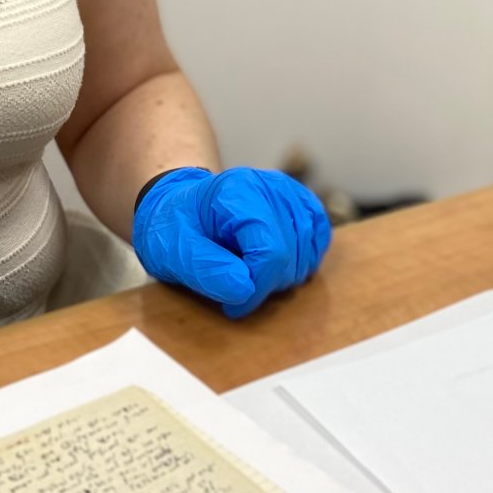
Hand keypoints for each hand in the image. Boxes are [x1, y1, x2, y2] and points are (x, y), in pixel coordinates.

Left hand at [132, 167, 332, 317]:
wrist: (178, 207)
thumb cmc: (174, 228)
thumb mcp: (173, 252)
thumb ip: (207, 270)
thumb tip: (246, 289)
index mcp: (237, 192)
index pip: (270, 251)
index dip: (257, 288)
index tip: (233, 307)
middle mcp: (270, 186)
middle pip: (291, 253)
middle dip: (266, 284)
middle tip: (236, 289)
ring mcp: (288, 191)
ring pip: (308, 248)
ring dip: (284, 274)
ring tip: (250, 275)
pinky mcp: (299, 201)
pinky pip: (319, 235)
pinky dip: (304, 258)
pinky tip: (278, 266)